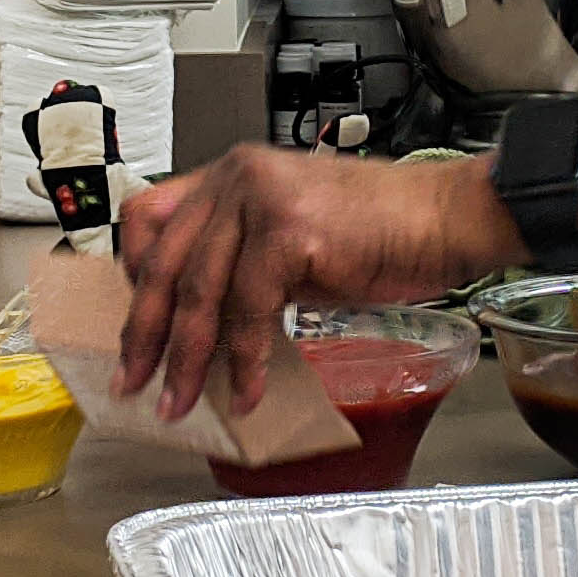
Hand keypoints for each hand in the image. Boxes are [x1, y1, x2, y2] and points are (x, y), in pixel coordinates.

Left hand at [116, 146, 520, 420]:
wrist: (445, 219)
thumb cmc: (383, 232)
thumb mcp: (293, 236)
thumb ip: (243, 260)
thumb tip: (202, 323)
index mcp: (232, 174)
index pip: (149, 218)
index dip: (132, 274)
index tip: (133, 323)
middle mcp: (237, 177)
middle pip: (164, 261)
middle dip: (144, 332)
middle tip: (132, 380)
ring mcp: (261, 199)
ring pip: (199, 292)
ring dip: (186, 359)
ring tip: (179, 402)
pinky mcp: (288, 231)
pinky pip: (249, 310)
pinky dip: (243, 360)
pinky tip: (246, 392)